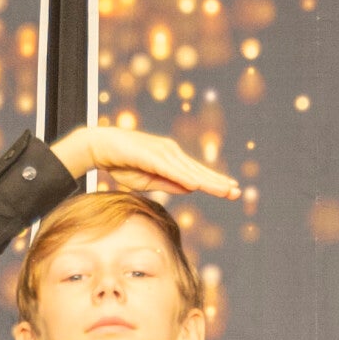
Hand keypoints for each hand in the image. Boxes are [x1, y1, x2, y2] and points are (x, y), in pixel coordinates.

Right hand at [50, 123, 240, 198]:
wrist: (100, 147)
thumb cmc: (122, 163)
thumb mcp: (148, 180)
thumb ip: (169, 184)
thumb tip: (190, 188)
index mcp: (171, 159)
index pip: (196, 173)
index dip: (214, 182)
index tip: (231, 190)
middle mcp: (171, 153)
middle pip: (198, 171)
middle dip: (218, 182)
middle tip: (238, 192)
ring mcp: (162, 152)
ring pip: (189, 171)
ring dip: (208, 182)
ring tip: (225, 191)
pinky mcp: (151, 155)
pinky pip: (171, 169)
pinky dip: (184, 177)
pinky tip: (197, 185)